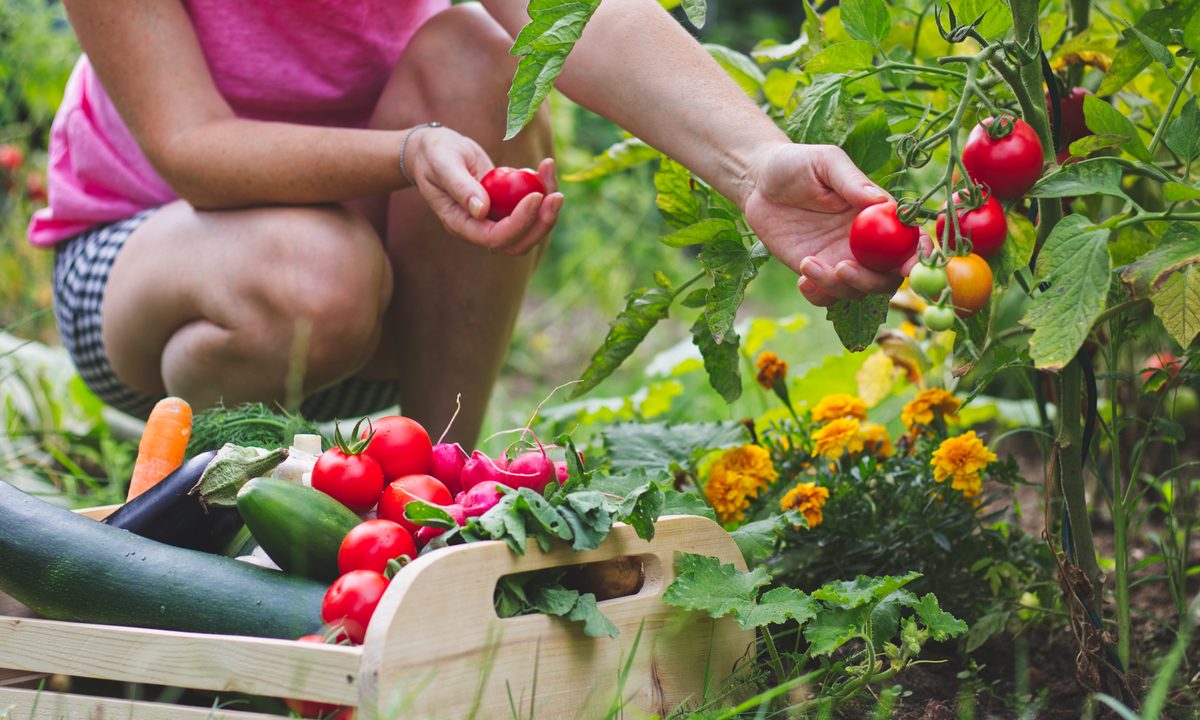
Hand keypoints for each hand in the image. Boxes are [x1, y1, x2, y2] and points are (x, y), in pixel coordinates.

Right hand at [405, 126, 562, 254]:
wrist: (435, 151)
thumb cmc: (434, 155)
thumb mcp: (442, 165)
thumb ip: (460, 187)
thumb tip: (481, 210)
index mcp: (460, 224)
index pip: (495, 237)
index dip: (519, 222)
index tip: (536, 196)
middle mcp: (479, 227)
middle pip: (518, 243)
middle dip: (542, 224)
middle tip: (557, 196)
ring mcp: (494, 218)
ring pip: (529, 228)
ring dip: (547, 208)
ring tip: (550, 171)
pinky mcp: (505, 206)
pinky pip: (530, 208)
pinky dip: (543, 190)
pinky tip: (544, 167)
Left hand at [741, 143, 925, 306]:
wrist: (758, 182)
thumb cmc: (797, 163)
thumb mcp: (825, 162)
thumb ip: (852, 181)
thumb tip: (881, 201)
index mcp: (878, 216)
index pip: (909, 240)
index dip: (918, 256)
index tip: (909, 266)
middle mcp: (866, 243)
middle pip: (887, 276)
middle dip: (872, 281)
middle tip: (842, 268)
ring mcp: (841, 259)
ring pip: (857, 291)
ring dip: (838, 287)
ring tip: (807, 263)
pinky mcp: (816, 271)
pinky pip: (827, 297)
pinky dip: (819, 296)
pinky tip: (801, 277)